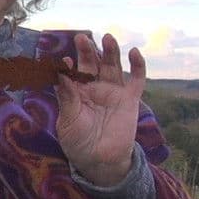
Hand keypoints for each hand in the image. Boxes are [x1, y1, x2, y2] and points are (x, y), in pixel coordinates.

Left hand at [54, 33, 145, 186]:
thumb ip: (67, 98)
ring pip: (112, 66)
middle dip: (87, 51)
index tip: (64, 59)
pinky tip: (135, 52)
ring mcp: (112, 91)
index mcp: (75, 91)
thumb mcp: (68, 120)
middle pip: (91, 64)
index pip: (71, 73)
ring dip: (110, 51)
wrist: (99, 160)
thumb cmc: (77, 141)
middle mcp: (94, 87)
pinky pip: (136, 79)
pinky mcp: (130, 99)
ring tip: (107, 38)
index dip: (69, 65)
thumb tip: (60, 74)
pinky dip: (138, 66)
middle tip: (81, 38)